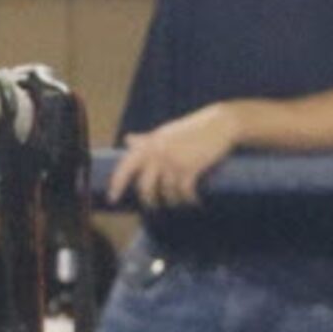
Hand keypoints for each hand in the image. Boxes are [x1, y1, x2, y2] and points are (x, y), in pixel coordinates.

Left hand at [106, 103, 242, 208]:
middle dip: (149, 201)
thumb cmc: (193, 128)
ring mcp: (174, 162)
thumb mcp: (166, 132)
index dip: (117, 184)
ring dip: (173, 201)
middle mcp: (158, 153)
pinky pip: (184, 193)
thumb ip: (146, 140)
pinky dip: (189, 200)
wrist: (220, 124)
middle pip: (145, 188)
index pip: (126, 166)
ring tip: (179, 202)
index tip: (113, 199)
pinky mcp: (191, 169)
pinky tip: (194, 201)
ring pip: (166, 193)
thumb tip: (127, 140)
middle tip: (154, 207)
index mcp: (150, 144)